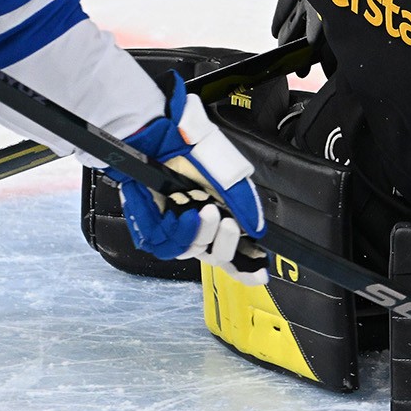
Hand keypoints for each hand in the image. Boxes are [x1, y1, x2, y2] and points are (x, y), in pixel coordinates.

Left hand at [113, 75, 265, 267]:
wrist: (158, 138)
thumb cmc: (190, 150)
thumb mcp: (226, 175)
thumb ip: (244, 204)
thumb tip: (257, 230)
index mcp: (217, 214)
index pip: (233, 249)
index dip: (246, 265)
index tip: (259, 272)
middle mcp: (196, 225)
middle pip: (214, 256)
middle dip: (225, 244)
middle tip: (231, 225)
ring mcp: (173, 228)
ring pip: (191, 251)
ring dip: (201, 234)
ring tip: (207, 213)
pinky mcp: (150, 228)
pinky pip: (166, 244)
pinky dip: (178, 231)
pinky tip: (184, 214)